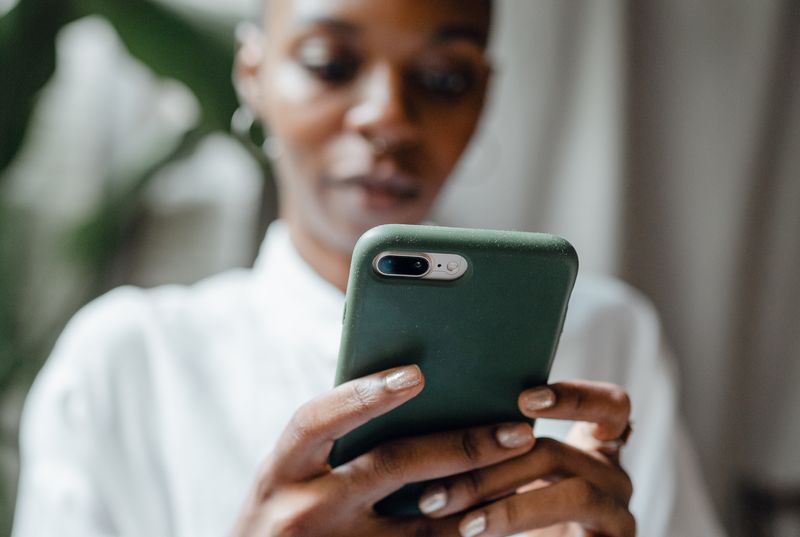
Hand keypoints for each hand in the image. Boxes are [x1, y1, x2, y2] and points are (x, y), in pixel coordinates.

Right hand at [229, 365, 538, 536]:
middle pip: (392, 467)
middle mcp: (304, 509)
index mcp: (283, 469)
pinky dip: (463, 534)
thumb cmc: (283, 514)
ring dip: (479, 496)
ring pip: (423, 525)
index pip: (318, 420)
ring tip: (523, 471)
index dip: (365, 395)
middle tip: (516, 430)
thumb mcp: (289, 475)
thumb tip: (412, 391)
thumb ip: (332, 442)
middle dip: (461, 445)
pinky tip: (496, 517)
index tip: (416, 374)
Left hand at [417, 381, 634, 536]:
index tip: (524, 400)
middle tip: (436, 494)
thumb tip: (428, 418)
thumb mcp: (511, 476)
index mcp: (593, 447)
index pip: (610, 405)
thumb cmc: (520, 514)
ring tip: (463, 526)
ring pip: (575, 494)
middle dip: (491, 470)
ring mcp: (620, 515)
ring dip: (510, 509)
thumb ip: (494, 446)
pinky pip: (578, 536)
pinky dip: (525, 533)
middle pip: (560, 454)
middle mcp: (613, 476)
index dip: (575, 397)